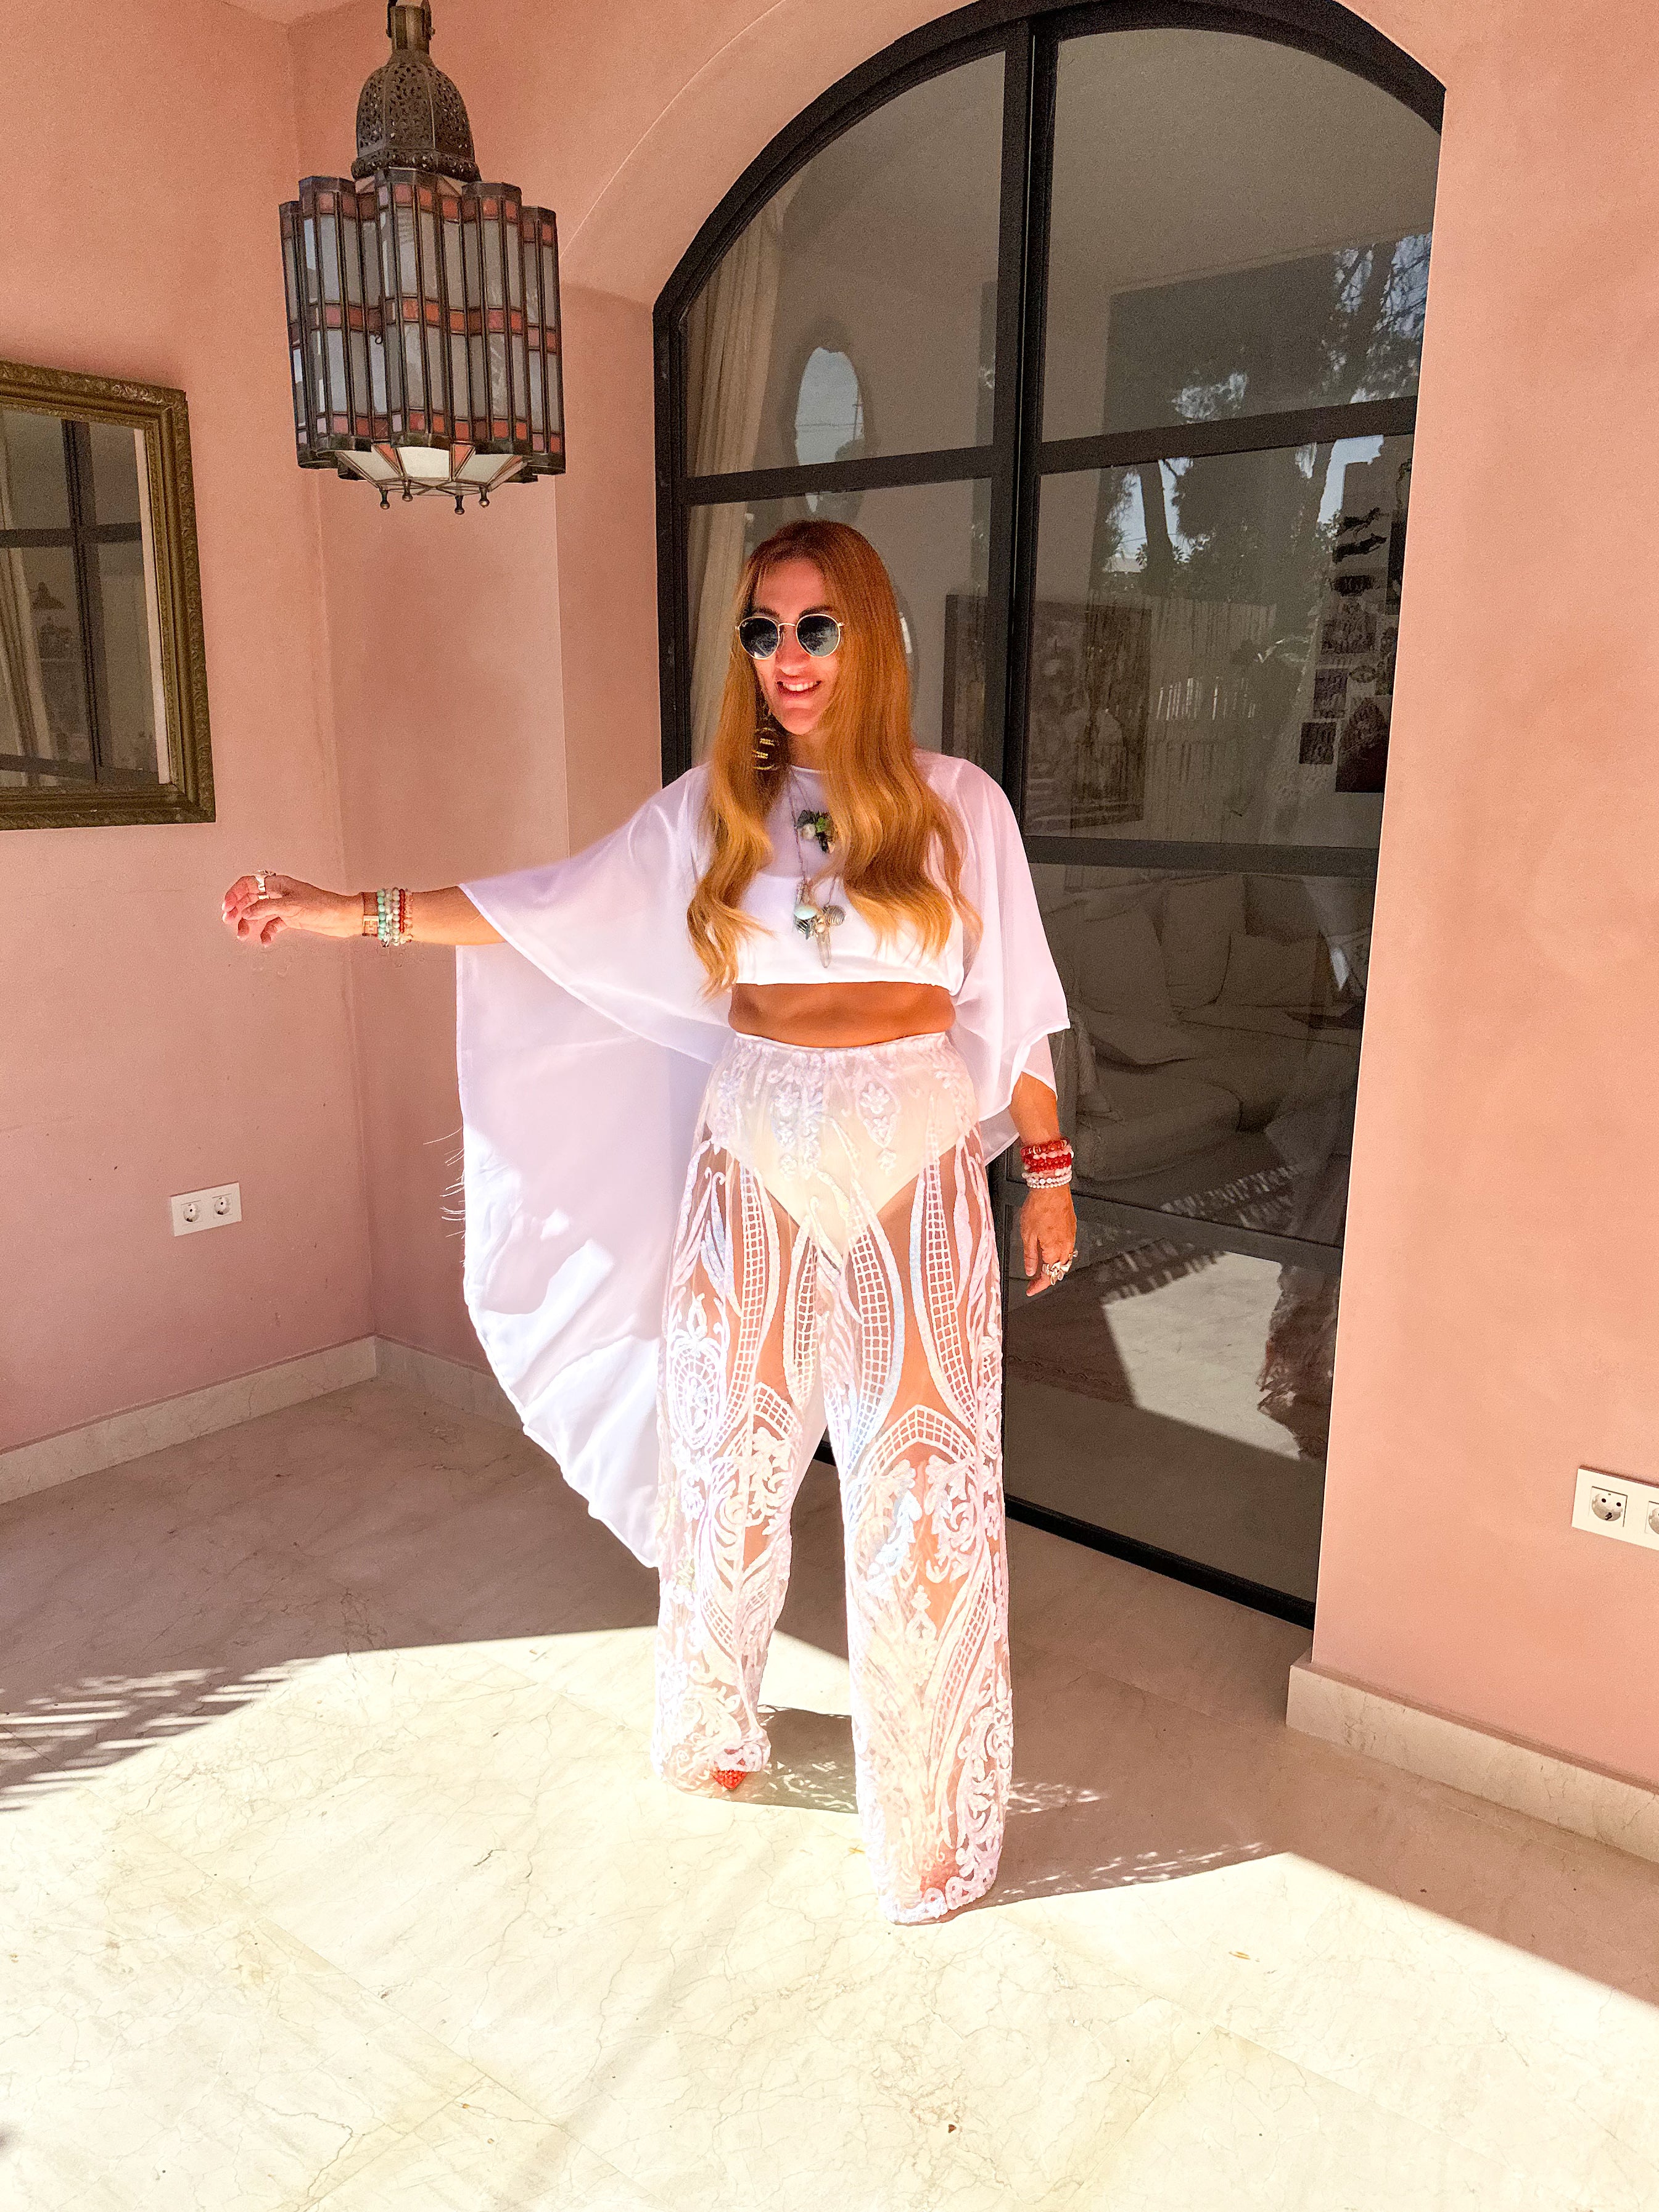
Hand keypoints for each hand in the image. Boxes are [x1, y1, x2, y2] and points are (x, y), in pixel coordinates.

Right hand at [221, 872, 359, 948]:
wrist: (343, 918)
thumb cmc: (324, 906)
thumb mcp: (291, 907)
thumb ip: (266, 908)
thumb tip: (246, 912)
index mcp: (278, 884)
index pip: (249, 884)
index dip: (235, 894)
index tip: (227, 907)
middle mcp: (280, 894)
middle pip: (251, 899)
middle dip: (239, 909)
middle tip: (229, 920)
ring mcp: (285, 906)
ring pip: (260, 913)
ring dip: (250, 923)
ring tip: (244, 933)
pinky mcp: (291, 919)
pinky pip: (273, 925)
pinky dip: (267, 932)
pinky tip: (266, 940)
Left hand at [1020, 1184, 1076, 1297]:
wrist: (1051, 1187)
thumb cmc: (1039, 1207)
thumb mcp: (1027, 1234)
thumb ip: (1030, 1256)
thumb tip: (1030, 1270)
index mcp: (1054, 1250)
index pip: (1048, 1276)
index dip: (1038, 1286)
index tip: (1030, 1289)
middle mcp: (1066, 1246)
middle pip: (1059, 1270)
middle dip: (1047, 1278)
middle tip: (1035, 1281)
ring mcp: (1071, 1237)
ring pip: (1065, 1260)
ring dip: (1055, 1267)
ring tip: (1043, 1269)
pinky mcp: (1072, 1228)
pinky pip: (1069, 1248)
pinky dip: (1060, 1255)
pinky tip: (1052, 1251)